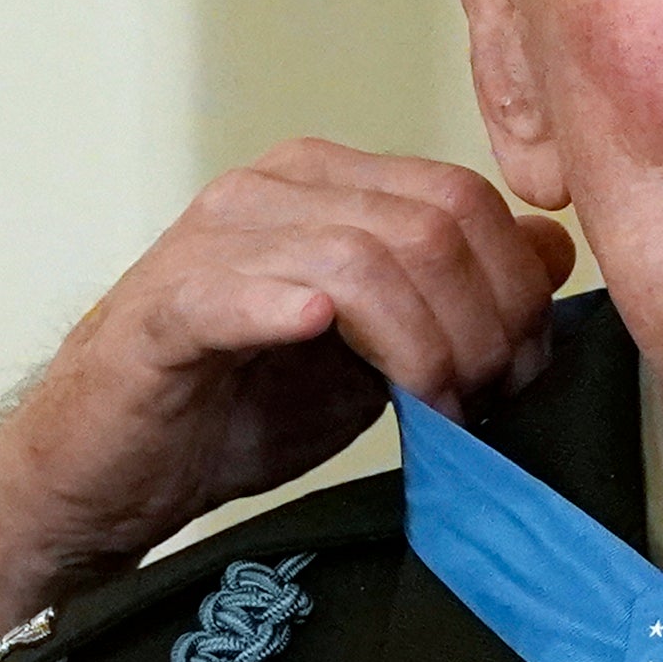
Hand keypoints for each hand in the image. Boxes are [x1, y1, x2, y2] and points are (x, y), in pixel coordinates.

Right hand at [0, 142, 576, 661]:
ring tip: (429, 411)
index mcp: (332, 185)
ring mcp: (215, 237)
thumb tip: (551, 256)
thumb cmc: (237, 410)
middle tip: (478, 403)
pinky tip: (321, 338)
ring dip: (423, 347)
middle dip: (482, 327)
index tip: (516, 377)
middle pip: (434, 225)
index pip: (467, 200)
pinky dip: (297, 311)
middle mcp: (277, 188)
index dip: (516, 292)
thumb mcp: (377, 352)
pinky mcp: (165, 304)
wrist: (111, 476)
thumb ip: (457, 300)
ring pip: (367, 256)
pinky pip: (244, 288)